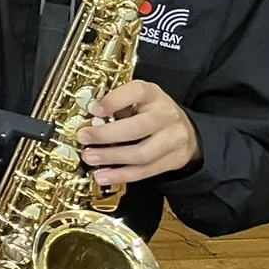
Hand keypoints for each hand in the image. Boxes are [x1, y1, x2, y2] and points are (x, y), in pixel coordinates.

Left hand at [79, 80, 201, 186]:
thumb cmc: (150, 111)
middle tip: (83, 137)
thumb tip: (87, 117)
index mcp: (153, 94)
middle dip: (105, 135)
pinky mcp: (175, 160)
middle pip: (136, 128)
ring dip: (111, 158)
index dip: (113, 101)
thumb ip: (116, 104)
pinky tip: (103, 175)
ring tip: (90, 158)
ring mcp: (175, 138)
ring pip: (141, 154)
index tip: (93, 109)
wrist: (185, 128)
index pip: (136, 93)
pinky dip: (121, 175)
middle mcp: (167, 114)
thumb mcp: (137, 98)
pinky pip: (146, 171)